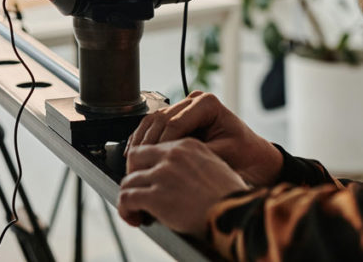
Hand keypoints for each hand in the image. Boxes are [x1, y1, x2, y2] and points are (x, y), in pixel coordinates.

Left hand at [117, 138, 246, 234]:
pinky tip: (134, 217)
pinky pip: (127, 198)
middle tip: (136, 189)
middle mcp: (173, 156)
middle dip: (132, 173)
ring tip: (134, 209)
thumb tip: (179, 178)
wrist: (237, 214)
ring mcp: (163, 174)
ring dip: (128, 196)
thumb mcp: (217, 167)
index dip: (146, 163)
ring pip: (128, 180)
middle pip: (135, 156)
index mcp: (188, 145)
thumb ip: (193, 164)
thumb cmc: (232, 198)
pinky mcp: (156, 195)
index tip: (145, 175)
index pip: (155, 145)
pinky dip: (125, 209)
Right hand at [127, 91, 282, 186]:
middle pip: (160, 119)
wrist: (251, 154)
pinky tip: (134, 151)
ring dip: (140, 140)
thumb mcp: (223, 155)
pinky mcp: (177, 116)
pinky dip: (143, 138)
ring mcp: (184, 106)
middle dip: (146, 143)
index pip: (175, 123)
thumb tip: (171, 160)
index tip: (149, 162)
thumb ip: (197, 153)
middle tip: (135, 164)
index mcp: (207, 103)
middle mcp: (194, 100)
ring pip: (153, 120)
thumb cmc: (243, 153)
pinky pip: (154, 125)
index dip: (160, 144)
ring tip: (131, 159)